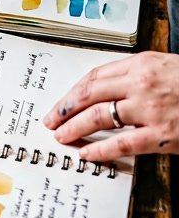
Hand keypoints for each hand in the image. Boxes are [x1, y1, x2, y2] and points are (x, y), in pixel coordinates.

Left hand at [43, 51, 178, 160]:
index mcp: (141, 63)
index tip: (61, 102)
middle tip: (51, 120)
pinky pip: (122, 144)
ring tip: (62, 136)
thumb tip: (106, 90)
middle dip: (65, 108)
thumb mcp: (166, 66)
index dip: (73, 91)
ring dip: (75, 127)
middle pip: (90, 94)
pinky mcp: (161, 134)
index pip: (95, 76)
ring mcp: (150, 109)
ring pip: (99, 116)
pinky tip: (87, 154)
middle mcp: (142, 83)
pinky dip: (100, 150)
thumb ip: (137, 75)